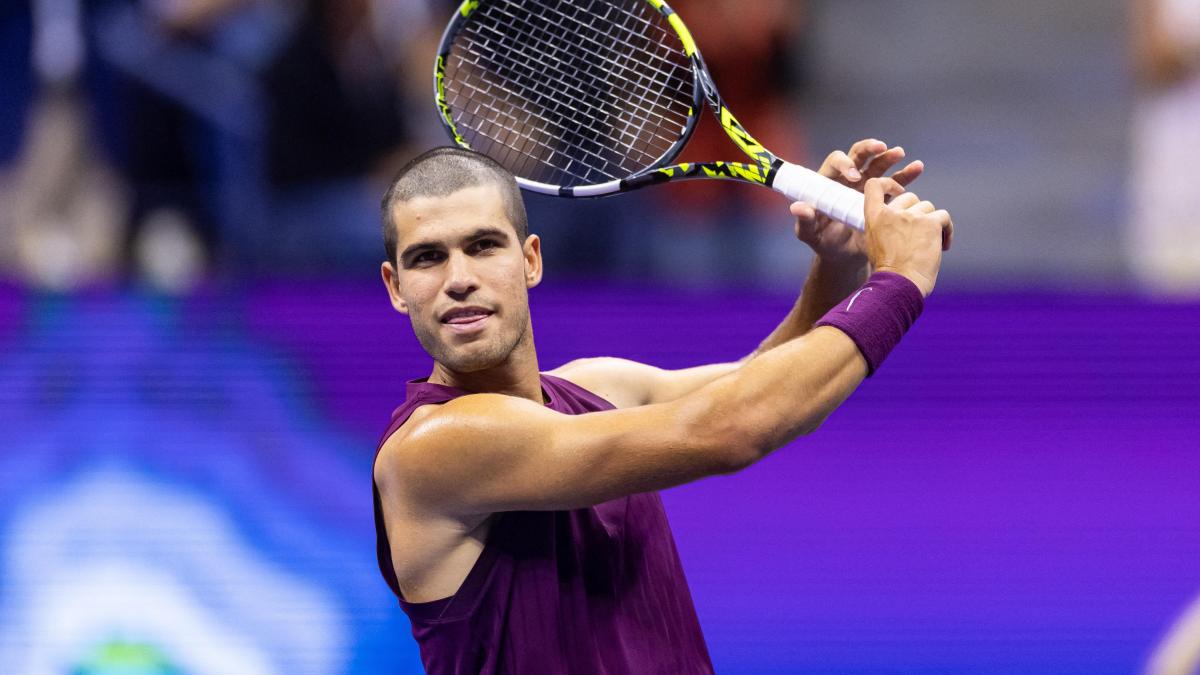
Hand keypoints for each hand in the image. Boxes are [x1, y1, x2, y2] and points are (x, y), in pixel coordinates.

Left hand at [789, 139, 923, 265]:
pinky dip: (906, 174)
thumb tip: (798, 207)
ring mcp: (866, 186)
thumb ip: (804, 221)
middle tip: (881, 147)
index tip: (854, 176)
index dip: (844, 165)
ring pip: (878, 166)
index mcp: (829, 183)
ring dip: (889, 157)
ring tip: (900, 153)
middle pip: (858, 156)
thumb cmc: (822, 242)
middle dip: (869, 149)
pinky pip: (895, 182)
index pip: (835, 163)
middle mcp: (847, 180)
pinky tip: (917, 167)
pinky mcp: (881, 197)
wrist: (844, 256)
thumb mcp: (809, 234)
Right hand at [862, 177, 953, 296]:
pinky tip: (943, 246)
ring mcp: (912, 216)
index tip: (898, 190)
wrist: (900, 284)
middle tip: (918, 234)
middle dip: (916, 212)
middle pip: (909, 197)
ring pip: (928, 207)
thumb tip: (899, 220)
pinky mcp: (931, 223)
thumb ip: (883, 226)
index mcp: (874, 217)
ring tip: (931, 244)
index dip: (888, 184)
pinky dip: (947, 230)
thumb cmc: (889, 271)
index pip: (875, 185)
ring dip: (932, 223)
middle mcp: (892, 212)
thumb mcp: (874, 244)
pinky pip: (943, 217)